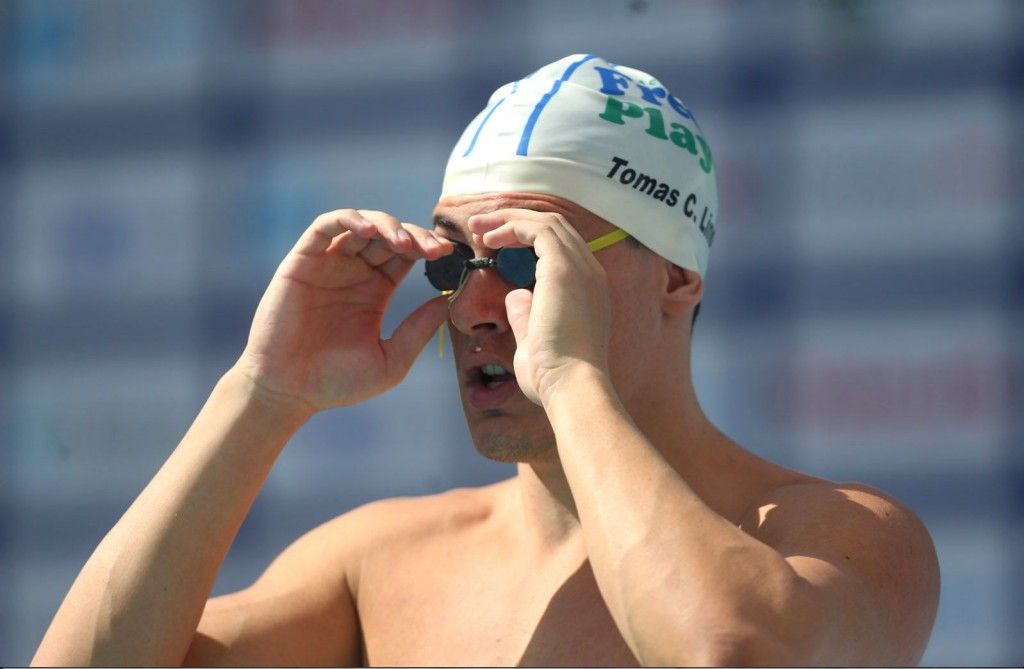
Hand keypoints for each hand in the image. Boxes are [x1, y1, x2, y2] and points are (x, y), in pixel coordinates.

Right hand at [233, 209, 452, 411]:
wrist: (288, 392)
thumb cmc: (337, 382)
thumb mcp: (391, 360)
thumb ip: (419, 330)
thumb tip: (449, 299)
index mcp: (375, 289)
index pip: (406, 254)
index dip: (427, 248)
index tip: (447, 254)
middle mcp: (353, 271)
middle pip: (389, 235)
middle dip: (414, 236)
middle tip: (434, 250)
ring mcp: (327, 264)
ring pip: (360, 224)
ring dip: (386, 225)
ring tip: (403, 242)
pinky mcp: (302, 261)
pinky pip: (325, 226)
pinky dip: (348, 219)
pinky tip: (369, 230)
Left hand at [467, 209, 612, 404]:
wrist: (571, 386)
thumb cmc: (553, 376)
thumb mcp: (535, 339)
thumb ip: (526, 314)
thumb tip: (515, 296)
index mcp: (588, 290)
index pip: (560, 248)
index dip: (526, 239)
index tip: (495, 245)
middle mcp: (590, 273)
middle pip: (555, 228)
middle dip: (515, 221)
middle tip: (480, 227)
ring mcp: (581, 268)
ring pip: (547, 222)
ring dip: (509, 219)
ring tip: (478, 226)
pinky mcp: (564, 268)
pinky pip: (538, 229)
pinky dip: (511, 227)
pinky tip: (488, 239)